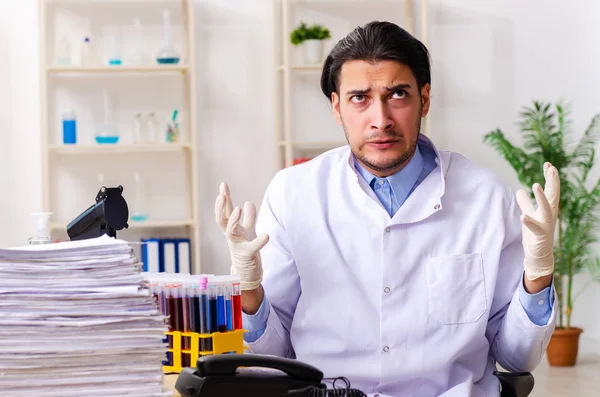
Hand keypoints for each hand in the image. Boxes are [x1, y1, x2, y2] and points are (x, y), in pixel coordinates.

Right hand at [215, 182, 268, 290]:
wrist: (246, 272)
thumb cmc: (245, 250)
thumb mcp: (248, 231)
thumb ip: (249, 218)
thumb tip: (248, 202)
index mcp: (232, 229)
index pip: (226, 211)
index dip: (224, 198)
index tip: (223, 185)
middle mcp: (231, 236)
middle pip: (222, 220)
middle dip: (221, 207)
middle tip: (222, 195)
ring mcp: (237, 246)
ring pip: (230, 232)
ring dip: (234, 220)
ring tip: (239, 209)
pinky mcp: (247, 255)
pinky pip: (252, 247)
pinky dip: (259, 241)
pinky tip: (266, 235)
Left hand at [515, 162, 559, 281]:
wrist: (538, 254)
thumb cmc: (535, 234)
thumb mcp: (528, 214)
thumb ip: (525, 203)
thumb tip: (519, 191)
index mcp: (547, 208)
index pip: (550, 190)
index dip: (549, 177)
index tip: (548, 164)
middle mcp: (549, 215)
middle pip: (552, 195)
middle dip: (552, 181)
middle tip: (551, 168)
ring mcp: (546, 225)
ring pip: (546, 209)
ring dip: (541, 197)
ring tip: (535, 185)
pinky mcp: (540, 236)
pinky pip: (535, 227)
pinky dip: (529, 221)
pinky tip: (523, 216)